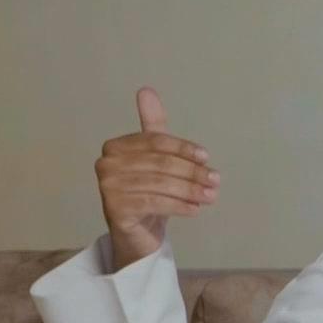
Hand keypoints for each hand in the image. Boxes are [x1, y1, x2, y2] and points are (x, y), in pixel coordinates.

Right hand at [95, 87, 219, 271]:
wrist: (136, 232)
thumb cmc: (148, 189)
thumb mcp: (154, 155)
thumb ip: (153, 126)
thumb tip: (146, 90)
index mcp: (115, 147)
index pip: (156, 141)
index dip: (184, 149)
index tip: (207, 158)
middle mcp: (106, 165)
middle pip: (161, 163)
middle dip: (193, 172)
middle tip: (216, 180)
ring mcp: (108, 188)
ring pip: (161, 184)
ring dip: (191, 190)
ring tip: (211, 196)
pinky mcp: (115, 211)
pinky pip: (155, 203)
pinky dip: (180, 206)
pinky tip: (196, 209)